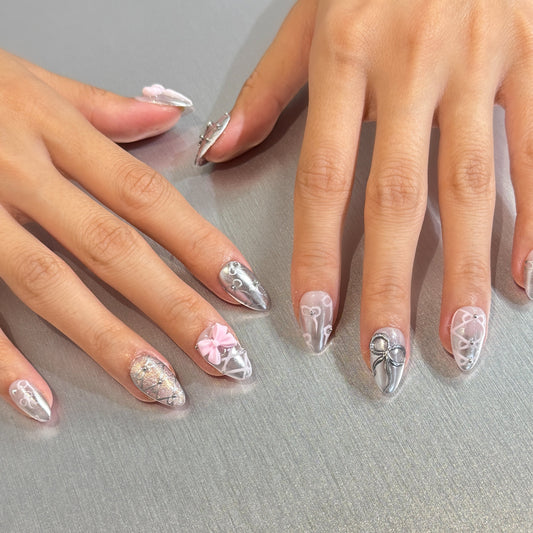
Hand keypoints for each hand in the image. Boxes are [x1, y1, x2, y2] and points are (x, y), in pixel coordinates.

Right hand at [0, 50, 269, 421]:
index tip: (241, 285)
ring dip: (109, 342)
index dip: (199, 243)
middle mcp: (18, 173)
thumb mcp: (32, 79)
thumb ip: (102, 106)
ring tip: (160, 387)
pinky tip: (41, 399)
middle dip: (173, 307)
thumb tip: (165, 114)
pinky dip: (0, 359)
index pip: (146, 196)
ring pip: (49, 284)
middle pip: (112, 247)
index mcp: (53, 131)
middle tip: (222, 355)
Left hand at [196, 0, 532, 392]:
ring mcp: (480, 59)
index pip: (324, 180)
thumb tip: (222, 147)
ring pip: (471, 186)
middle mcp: (412, 64)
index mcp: (347, 55)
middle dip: (393, 287)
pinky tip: (527, 274)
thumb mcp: (311, 11)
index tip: (315, 319)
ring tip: (459, 339)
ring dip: (466, 272)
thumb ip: (268, 89)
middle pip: (398, 200)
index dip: (319, 257)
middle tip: (386, 357)